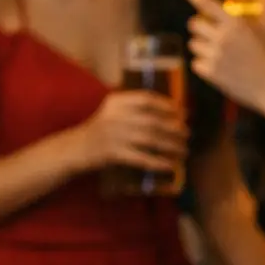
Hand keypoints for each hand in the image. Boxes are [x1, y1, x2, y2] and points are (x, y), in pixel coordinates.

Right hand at [74, 89, 188, 173]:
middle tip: (187, 134)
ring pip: (150, 139)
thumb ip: (133, 108)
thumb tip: (170, 112)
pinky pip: (142, 158)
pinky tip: (170, 165)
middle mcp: (115, 116)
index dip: (167, 105)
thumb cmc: (100, 129)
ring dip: (171, 145)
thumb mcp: (112, 111)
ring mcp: (114, 135)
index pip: (146, 99)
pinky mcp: (114, 153)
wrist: (76, 148)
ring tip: (184, 150)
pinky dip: (158, 162)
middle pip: (152, 121)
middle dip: (174, 128)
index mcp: (115, 102)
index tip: (182, 112)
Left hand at [186, 0, 264, 113]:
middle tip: (212, 30)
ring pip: (193, 43)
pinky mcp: (210, 74)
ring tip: (219, 51)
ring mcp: (215, 57)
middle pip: (194, 23)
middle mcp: (222, 39)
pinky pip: (196, 62)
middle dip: (201, 25)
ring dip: (202, 45)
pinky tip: (218, 65)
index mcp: (236, 26)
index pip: (207, 4)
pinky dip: (203, 63)